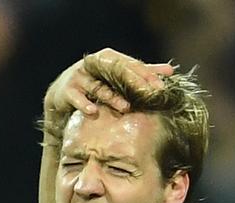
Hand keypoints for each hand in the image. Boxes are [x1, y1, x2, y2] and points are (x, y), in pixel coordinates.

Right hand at [44, 48, 173, 118]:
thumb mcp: (118, 76)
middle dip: (133, 82)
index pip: (131, 65)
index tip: (161, 88)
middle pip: (116, 71)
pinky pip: (77, 97)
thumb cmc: (97, 82)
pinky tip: (93, 112)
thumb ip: (143, 72)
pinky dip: (84, 104)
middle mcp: (94, 64)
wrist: (64, 91)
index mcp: (109, 57)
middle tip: (148, 94)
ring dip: (111, 97)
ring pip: (98, 87)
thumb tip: (170, 71)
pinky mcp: (68, 90)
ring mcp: (80, 76)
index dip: (147, 75)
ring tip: (125, 107)